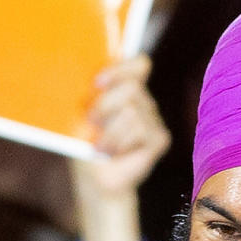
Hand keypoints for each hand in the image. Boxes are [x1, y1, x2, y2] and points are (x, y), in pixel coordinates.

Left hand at [69, 54, 169, 240]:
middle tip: (91, 122)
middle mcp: (144, 100)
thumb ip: (90, 94)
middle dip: (106, 104)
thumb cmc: (84, 141)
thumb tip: (88, 82)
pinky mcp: (160, 138)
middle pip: (132, 87)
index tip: (96, 83)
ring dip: (110, 131)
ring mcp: (154, 119)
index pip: (139, 64)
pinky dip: (121, 143)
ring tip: (100, 146)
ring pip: (133, 112)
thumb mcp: (81, 113)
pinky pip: (142, 131)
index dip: (121, 69)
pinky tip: (113, 153)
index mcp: (125, 88)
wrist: (94, 175)